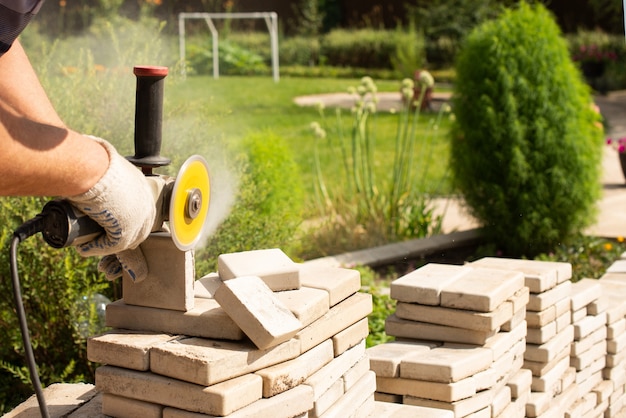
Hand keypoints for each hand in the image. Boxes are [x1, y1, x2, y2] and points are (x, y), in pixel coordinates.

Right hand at [66, 136, 155, 281]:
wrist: (91, 168)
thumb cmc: (93, 162)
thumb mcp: (104, 165)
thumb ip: (101, 170)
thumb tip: (85, 168)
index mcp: (142, 186)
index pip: (139, 209)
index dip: (126, 218)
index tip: (109, 222)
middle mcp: (145, 203)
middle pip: (137, 227)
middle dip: (119, 234)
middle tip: (99, 236)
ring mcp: (139, 219)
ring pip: (125, 238)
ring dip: (107, 243)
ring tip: (88, 243)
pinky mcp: (127, 231)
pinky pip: (112, 245)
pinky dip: (97, 248)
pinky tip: (85, 248)